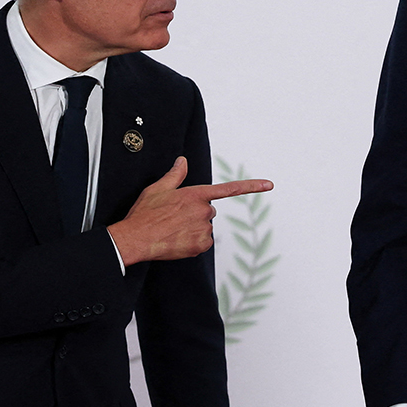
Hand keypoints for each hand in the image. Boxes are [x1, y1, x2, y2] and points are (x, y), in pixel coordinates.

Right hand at [109, 157, 271, 264]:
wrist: (137, 238)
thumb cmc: (145, 213)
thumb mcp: (158, 188)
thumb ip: (175, 175)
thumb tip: (182, 161)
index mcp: (196, 194)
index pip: (229, 189)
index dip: (251, 186)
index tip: (269, 185)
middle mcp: (204, 210)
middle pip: (208, 210)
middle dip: (196, 213)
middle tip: (175, 217)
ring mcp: (204, 229)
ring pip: (205, 227)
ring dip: (194, 228)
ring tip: (174, 229)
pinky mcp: (201, 245)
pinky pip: (204, 242)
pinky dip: (194, 242)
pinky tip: (178, 240)